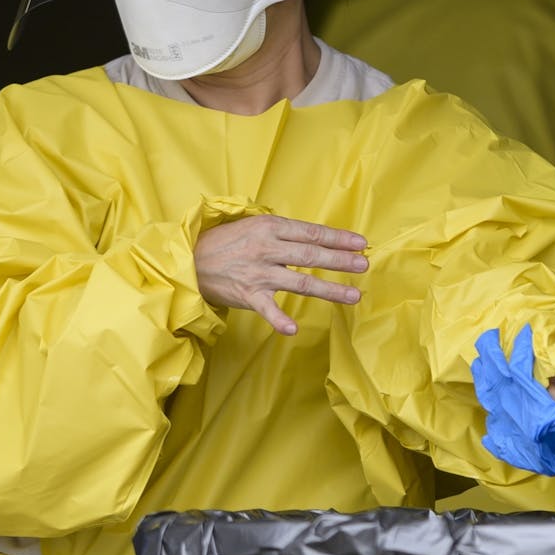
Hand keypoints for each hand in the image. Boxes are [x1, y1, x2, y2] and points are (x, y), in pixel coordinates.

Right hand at [194, 215, 367, 335]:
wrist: (190, 261)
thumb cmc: (226, 242)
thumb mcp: (254, 224)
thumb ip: (283, 231)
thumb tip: (315, 236)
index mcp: (270, 227)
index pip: (311, 232)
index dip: (338, 238)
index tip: (361, 243)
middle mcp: (267, 249)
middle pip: (311, 255)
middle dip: (341, 260)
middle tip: (364, 264)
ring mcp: (258, 273)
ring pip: (300, 282)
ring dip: (329, 289)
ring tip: (354, 295)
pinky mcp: (248, 295)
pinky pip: (267, 310)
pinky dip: (279, 320)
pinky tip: (294, 330)